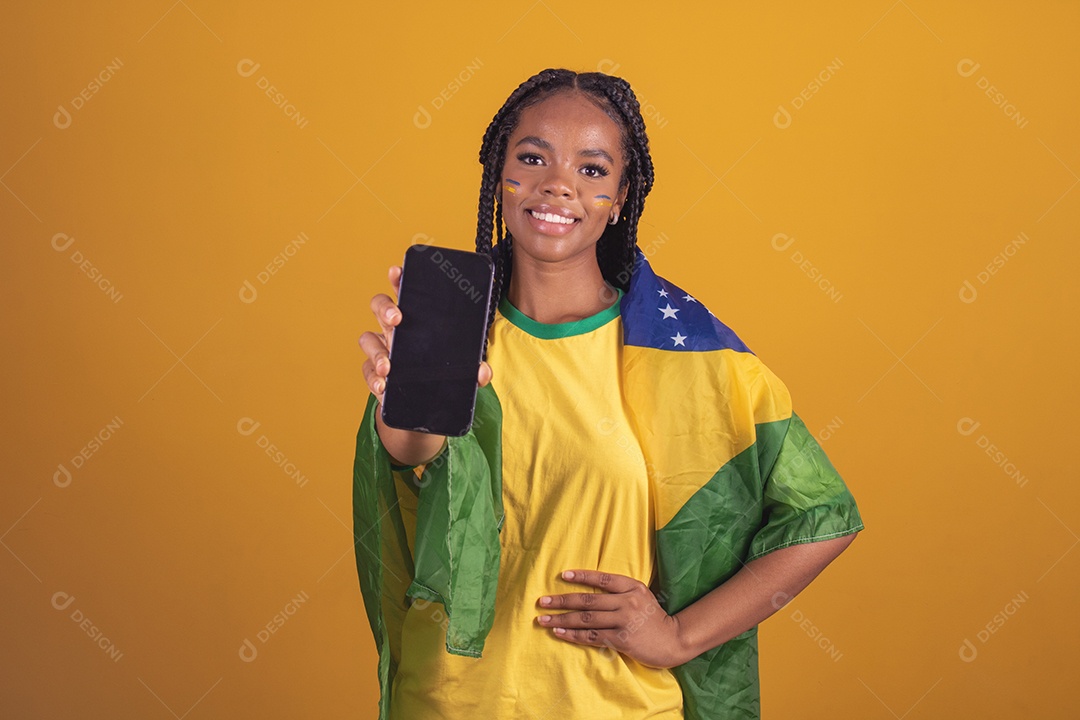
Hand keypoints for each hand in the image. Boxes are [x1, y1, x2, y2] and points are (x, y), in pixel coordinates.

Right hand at [358, 264, 491, 405]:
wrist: (423, 403)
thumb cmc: (439, 372)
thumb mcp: (459, 368)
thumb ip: (473, 369)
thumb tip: (482, 371)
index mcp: (416, 318)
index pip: (404, 291)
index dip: (399, 278)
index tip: (397, 272)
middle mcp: (394, 330)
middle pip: (380, 307)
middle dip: (386, 308)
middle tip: (397, 318)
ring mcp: (382, 349)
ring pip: (368, 339)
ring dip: (377, 351)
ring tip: (388, 367)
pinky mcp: (375, 373)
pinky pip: (367, 370)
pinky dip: (373, 379)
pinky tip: (383, 386)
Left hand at [535, 569, 686, 668]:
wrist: (674, 640)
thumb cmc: (654, 618)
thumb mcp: (642, 596)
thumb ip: (621, 591)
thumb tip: (591, 589)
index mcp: (632, 586)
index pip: (602, 578)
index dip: (582, 576)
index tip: (563, 575)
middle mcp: (627, 601)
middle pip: (588, 600)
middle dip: (562, 600)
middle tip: (542, 602)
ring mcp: (624, 621)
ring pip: (586, 619)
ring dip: (562, 619)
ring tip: (543, 620)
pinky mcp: (621, 640)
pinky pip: (592, 636)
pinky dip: (573, 635)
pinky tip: (559, 632)